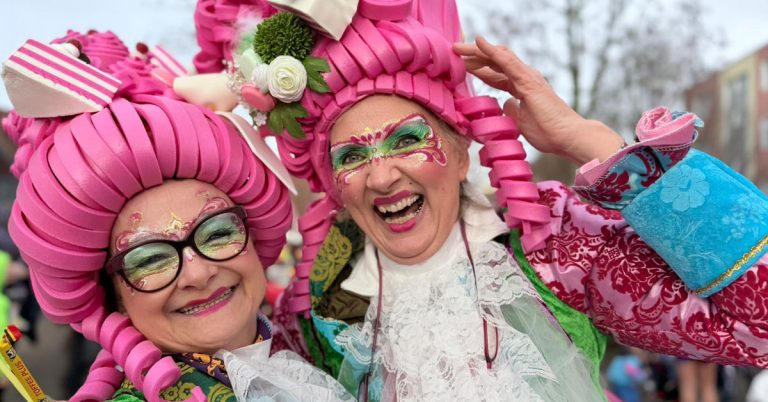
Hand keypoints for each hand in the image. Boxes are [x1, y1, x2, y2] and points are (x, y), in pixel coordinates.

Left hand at [453, 37, 623, 163]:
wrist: (567, 135)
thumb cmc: (548, 131)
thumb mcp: (521, 121)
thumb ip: (512, 110)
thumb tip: (505, 105)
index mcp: (522, 87)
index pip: (496, 73)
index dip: (479, 68)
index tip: (462, 66)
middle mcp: (525, 77)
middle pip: (495, 61)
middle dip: (474, 56)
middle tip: (455, 52)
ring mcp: (527, 76)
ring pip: (498, 56)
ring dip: (476, 50)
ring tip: (458, 48)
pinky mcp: (527, 80)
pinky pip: (506, 61)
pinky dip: (490, 51)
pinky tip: (477, 43)